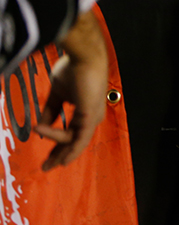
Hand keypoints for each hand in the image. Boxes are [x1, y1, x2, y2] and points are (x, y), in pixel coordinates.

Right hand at [34, 11, 107, 170]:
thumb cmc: (73, 69)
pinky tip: (59, 157)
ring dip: (59, 152)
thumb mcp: (57, 94)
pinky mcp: (91, 116)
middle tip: (46, 168)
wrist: (83, 56)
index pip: (71, 134)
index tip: (46, 157)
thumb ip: (50, 111)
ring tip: (45, 162)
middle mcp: (91, 117)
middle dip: (60, 157)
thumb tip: (40, 126)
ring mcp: (93, 117)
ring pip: (76, 142)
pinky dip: (66, 146)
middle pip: (75, 143)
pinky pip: (79, 138)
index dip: (57, 145)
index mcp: (85, 112)